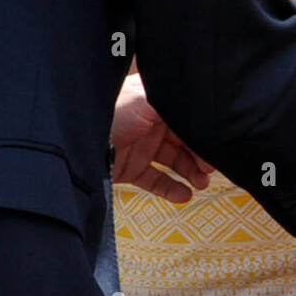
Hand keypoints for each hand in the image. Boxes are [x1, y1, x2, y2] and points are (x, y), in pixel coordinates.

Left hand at [111, 74, 213, 201]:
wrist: (79, 142)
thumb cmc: (113, 113)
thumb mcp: (147, 99)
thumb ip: (176, 102)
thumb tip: (204, 101)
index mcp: (156, 103)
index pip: (187, 119)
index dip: (202, 133)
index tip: (216, 147)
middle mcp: (151, 124)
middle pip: (184, 140)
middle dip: (200, 155)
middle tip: (211, 170)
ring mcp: (141, 147)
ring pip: (174, 161)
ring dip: (190, 172)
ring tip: (200, 184)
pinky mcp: (131, 169)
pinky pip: (156, 180)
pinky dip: (171, 189)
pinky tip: (184, 195)